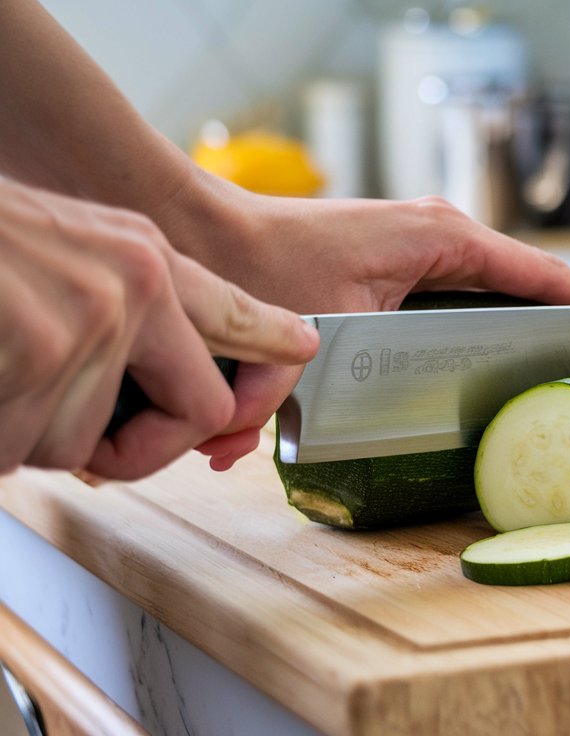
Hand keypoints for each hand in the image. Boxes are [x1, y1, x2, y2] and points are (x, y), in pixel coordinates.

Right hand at [0, 179, 317, 478]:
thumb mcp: (59, 258)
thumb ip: (118, 312)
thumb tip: (157, 397)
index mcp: (141, 258)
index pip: (236, 312)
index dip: (272, 343)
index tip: (304, 350)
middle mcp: (136, 283)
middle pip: (198, 414)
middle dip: (139, 450)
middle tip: (88, 447)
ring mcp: (94, 317)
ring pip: (87, 444)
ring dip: (26, 435)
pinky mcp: (41, 349)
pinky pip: (27, 449)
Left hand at [164, 176, 569, 469]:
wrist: (209, 232)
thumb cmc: (261, 264)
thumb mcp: (298, 324)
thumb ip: (283, 390)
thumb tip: (234, 447)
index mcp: (441, 239)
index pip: (539, 277)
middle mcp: (440, 237)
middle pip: (531, 284)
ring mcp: (422, 246)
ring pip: (500, 289)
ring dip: (537, 319)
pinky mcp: (402, 258)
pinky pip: (469, 291)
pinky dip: (494, 317)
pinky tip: (506, 354)